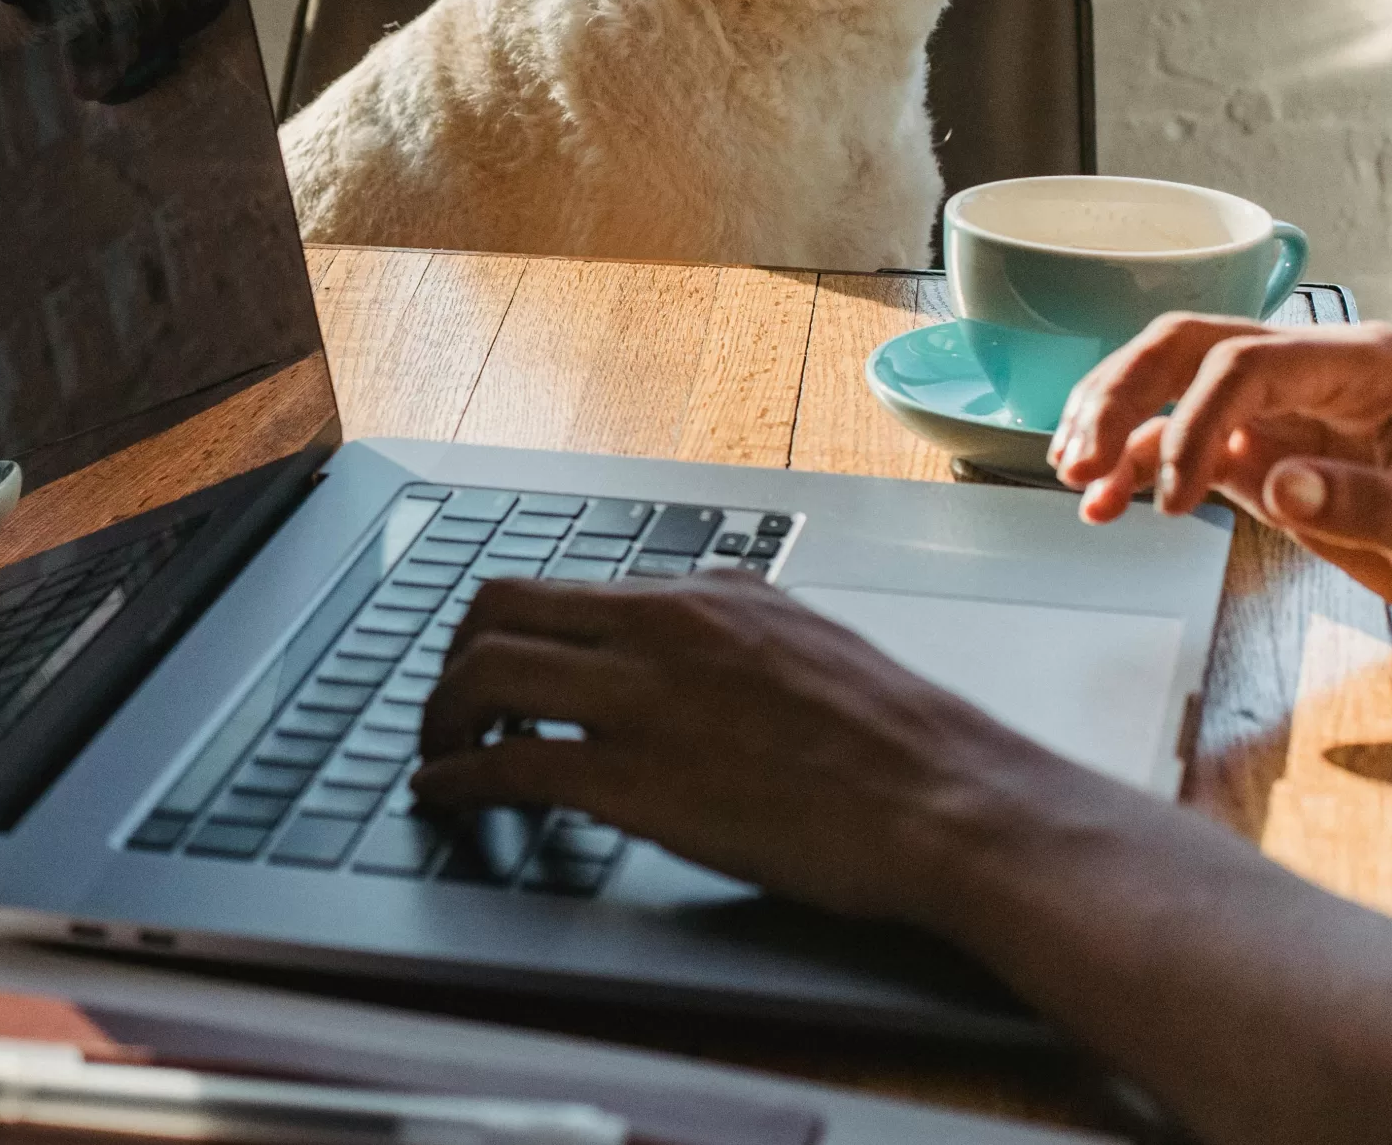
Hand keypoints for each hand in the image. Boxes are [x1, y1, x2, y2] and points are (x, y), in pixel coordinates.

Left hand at [411, 576, 1100, 928]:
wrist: (954, 806)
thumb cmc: (904, 746)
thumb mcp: (812, 644)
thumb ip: (736, 629)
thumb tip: (693, 626)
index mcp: (708, 595)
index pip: (564, 584)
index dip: (508, 629)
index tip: (489, 662)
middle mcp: (664, 626)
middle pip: (500, 608)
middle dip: (453, 658)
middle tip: (446, 705)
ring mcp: (644, 699)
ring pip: (485, 674)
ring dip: (440, 715)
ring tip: (437, 752)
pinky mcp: (634, 780)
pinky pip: (507, 763)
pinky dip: (456, 778)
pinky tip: (445, 796)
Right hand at [1052, 316, 1391, 641]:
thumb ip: (1370, 504)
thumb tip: (1277, 482)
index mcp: (1368, 367)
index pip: (1245, 363)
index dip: (1195, 422)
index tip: (1176, 499)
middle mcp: (1315, 373)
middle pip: (1189, 348)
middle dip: (1122, 395)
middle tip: (1078, 459)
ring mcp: (1285, 409)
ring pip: (1170, 383)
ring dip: (1114, 421)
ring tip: (1074, 476)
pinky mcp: (1266, 452)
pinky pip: (1182, 442)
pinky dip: (1136, 466)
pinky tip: (1104, 503)